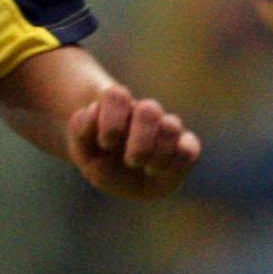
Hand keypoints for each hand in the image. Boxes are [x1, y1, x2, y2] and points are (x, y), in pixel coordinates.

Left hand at [66, 83, 199, 199]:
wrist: (118, 177)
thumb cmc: (98, 158)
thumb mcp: (82, 152)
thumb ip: (82, 138)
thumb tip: (100, 147)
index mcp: (116, 109)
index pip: (116, 96)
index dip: (111, 120)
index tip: (105, 144)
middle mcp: (143, 115)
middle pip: (149, 110)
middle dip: (140, 140)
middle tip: (131, 161)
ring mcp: (166, 129)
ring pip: (172, 126)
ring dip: (157, 153)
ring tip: (147, 168)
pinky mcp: (184, 147)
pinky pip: (190, 149)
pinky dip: (175, 163)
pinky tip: (160, 172)